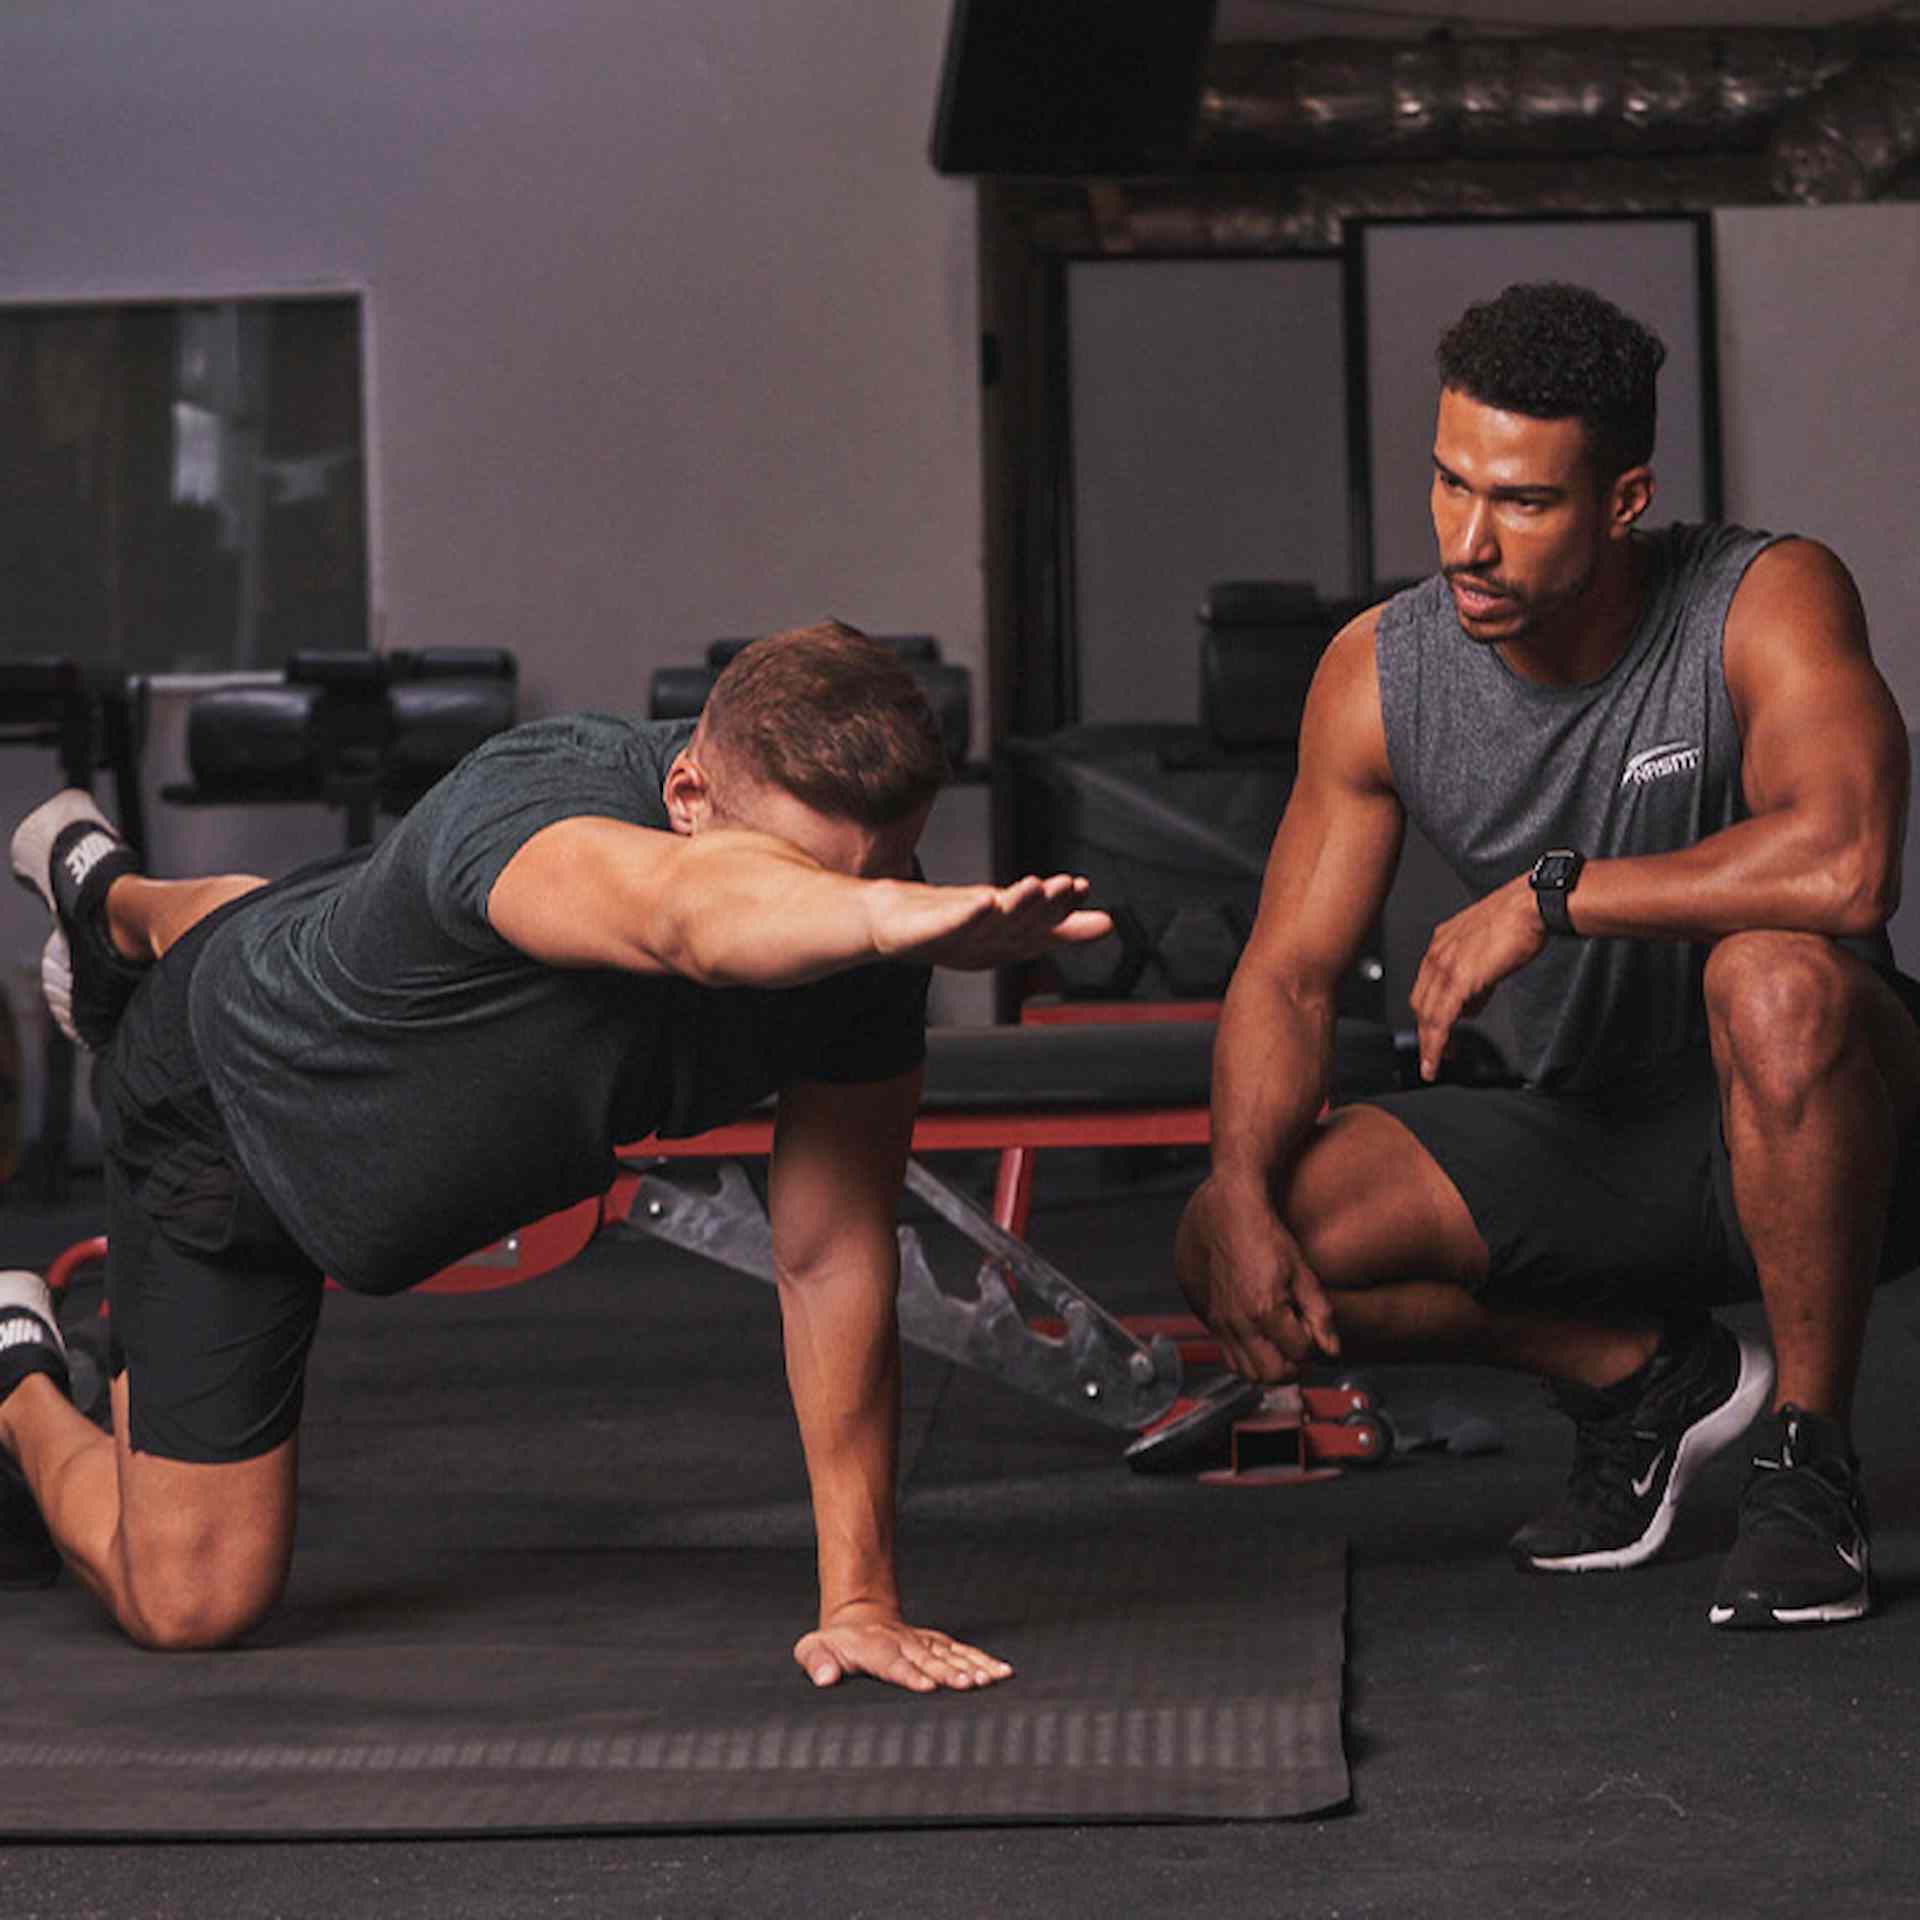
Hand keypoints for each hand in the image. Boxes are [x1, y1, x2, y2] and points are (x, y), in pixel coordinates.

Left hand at [794, 1603, 1014, 1692]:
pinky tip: (1002, 1671)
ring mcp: (922, 1643)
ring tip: (993, 1679)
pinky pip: (962, 1651)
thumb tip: (825, 1678)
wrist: (857, 1617)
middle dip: (950, 1672)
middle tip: (970, 1685)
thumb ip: (816, 1661)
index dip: (910, 1674)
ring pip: (951, 1654)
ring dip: (972, 1666)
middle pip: (929, 1659)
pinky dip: (982, 1660)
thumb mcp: (812, 1649)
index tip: (928, 1684)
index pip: (894, 1664)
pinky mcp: (936, 1644)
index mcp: (874, 1650)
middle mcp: (903, 1644)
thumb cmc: (834, 1643)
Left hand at [871, 873, 1112, 971]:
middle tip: (1068, 886)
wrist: (884, 924)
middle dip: (1045, 908)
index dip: (1064, 912)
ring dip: (1016, 907)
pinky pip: (950, 927)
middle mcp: (983, 947)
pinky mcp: (924, 935)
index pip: (1041, 929)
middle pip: (1020, 927)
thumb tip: (1107, 922)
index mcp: (1005, 945)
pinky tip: (985, 900)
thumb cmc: (950, 921)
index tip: (1082, 887)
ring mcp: (953, 943)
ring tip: (1037, 885)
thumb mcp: (1008, 918)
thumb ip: (1057, 922)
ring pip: (992, 925)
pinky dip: (969, 917)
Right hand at [1175, 1175, 1337, 1380]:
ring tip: (1284, 1347)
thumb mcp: (1304, 1274)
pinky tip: (1263, 1343)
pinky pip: (1231, 1360)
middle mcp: (1240, 1322)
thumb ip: (1320, 1316)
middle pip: (1273, 1374)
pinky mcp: (1214, 1322)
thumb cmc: (1268, 1240)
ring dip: (1271, 1368)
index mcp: (1265, 1309)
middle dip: (1294, 1367)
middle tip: (1303, 1347)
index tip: (1315, 1331)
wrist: (1231, 1220)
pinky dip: (1250, 1362)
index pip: (1300, 1353)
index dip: (1314, 1346)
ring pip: (1250, 1374)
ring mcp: (1224, 1324)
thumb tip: (1332, 1349)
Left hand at [1409, 875, 1545, 1081]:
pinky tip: (1436, 1060)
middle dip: (1426, 1031)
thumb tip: (1472, 1003)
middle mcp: (1437, 954)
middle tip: (1436, 1051)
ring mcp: (1445, 967)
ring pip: (1426, 1015)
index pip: (1426, 986)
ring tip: (1436, 1062)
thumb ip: (1476, 977)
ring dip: (1429, 1044)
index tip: (1434, 1028)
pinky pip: (1440, 1021)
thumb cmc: (1518, 920)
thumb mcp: (1487, 949)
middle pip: (1420, 1003)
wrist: (1530, 906)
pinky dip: (1434, 1046)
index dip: (1428, 1011)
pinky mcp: (1458, 981)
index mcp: (1441, 943)